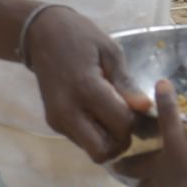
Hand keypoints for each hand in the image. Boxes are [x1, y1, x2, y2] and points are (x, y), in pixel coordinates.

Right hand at [22, 5, 150, 166]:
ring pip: (90, 150)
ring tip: (111, 115)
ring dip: (107, 140)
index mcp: (86, 88)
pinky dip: (94, 134)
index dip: (135, 120)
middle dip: (120, 142)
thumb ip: (126, 83)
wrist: (41, 34)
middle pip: (102, 152)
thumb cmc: (80, 37)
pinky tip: (96, 113)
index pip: (121, 124)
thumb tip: (145, 107)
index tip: (136, 106)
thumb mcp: (110, 52)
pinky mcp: (53, 123)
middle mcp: (68, 111)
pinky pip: (80, 140)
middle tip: (125, 122)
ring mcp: (57, 120)